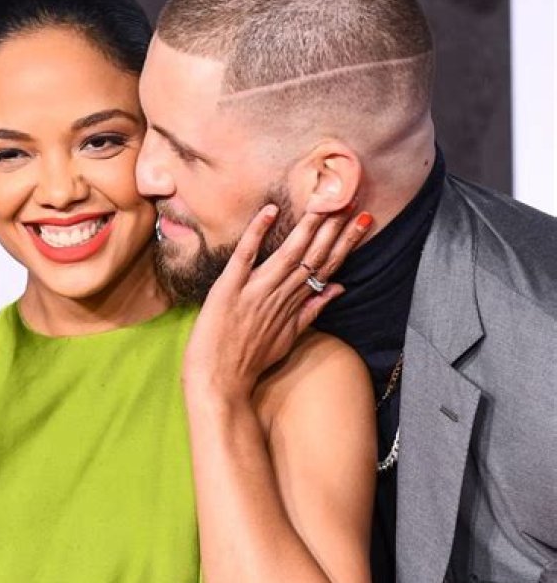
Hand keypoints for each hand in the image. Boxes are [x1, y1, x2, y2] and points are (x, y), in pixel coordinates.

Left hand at [182, 203, 372, 401]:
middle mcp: (279, 295)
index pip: (326, 266)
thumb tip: (338, 288)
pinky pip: (244, 256)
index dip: (346, 242)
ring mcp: (255, 291)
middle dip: (334, 227)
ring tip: (324, 202)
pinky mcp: (228, 289)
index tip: (363, 219)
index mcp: (293, 303)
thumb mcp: (288, 337)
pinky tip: (269, 211)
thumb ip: (312, 310)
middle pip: (312, 256)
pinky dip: (256, 234)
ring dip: (307, 227)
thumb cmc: (249, 361)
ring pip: (287, 254)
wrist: (219, 383)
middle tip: (351, 198)